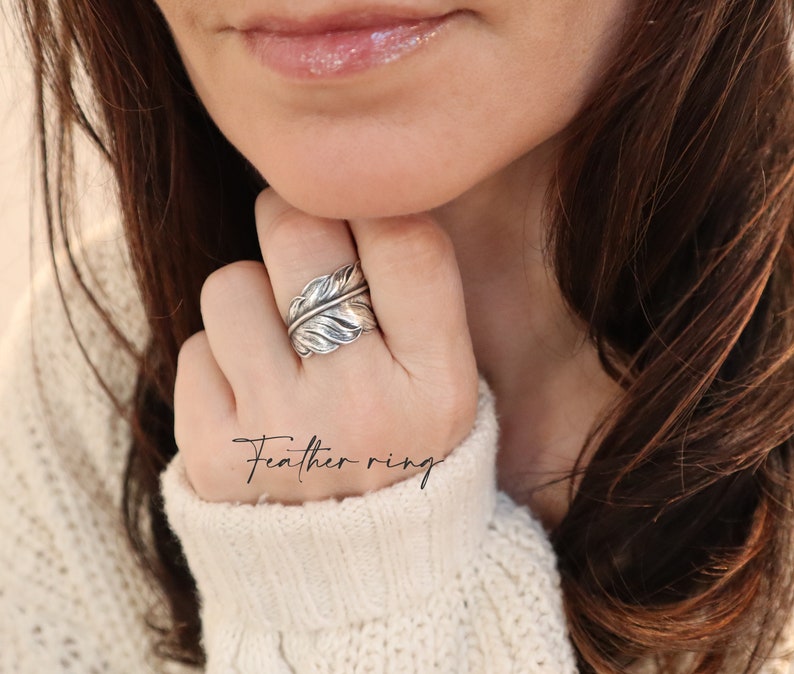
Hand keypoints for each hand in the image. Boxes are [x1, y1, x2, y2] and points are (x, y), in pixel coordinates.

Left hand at [174, 189, 478, 503]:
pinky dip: (220, 361)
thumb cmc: (400, 450)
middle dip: (293, 222)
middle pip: (300, 234)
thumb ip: (412, 296)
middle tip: (301, 250)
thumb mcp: (444, 387)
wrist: (354, 573)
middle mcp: (360, 410)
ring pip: (231, 285)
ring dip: (251, 302)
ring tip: (281, 352)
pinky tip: (253, 401)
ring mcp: (280, 435)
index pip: (406, 239)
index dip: (371, 206)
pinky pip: (194, 348)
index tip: (355, 218)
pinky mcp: (213, 456)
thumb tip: (337, 193)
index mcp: (436, 388)